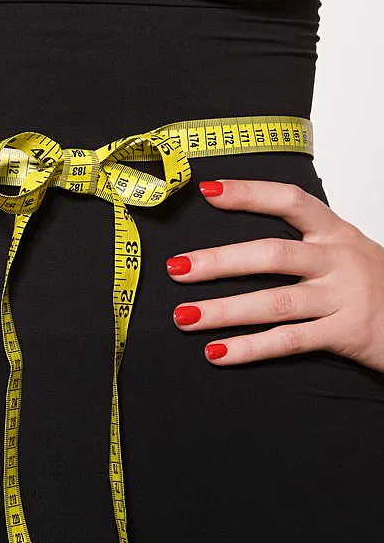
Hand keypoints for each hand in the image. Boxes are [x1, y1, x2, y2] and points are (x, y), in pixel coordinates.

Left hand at [166, 178, 383, 372]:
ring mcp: (342, 297)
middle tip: (177, 268)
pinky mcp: (344, 334)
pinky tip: (217, 351)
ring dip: (223, 310)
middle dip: (219, 262)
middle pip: (272, 255)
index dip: (249, 193)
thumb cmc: (374, 283)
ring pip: (273, 302)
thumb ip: (303, 240)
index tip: (208, 191)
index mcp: (336, 231)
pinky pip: (289, 341)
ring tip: (185, 316)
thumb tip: (237, 243)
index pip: (289, 201)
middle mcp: (338, 260)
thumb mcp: (345, 249)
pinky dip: (250, 348)